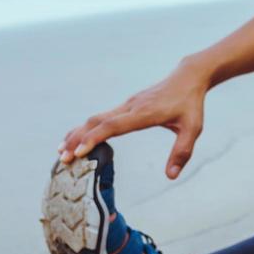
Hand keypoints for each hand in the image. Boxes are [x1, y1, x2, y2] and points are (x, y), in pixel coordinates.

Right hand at [58, 60, 209, 179]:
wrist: (187, 77)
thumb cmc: (191, 104)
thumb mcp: (192, 129)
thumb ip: (182, 152)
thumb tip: (171, 176)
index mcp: (144, 113)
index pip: (114, 126)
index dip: (95, 138)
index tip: (79, 151)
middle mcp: (131, 107)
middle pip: (97, 122)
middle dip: (78, 139)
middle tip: (62, 158)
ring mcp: (126, 105)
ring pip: (96, 118)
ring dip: (77, 133)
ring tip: (61, 151)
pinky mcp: (126, 106)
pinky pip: (101, 117)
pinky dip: (86, 128)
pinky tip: (77, 139)